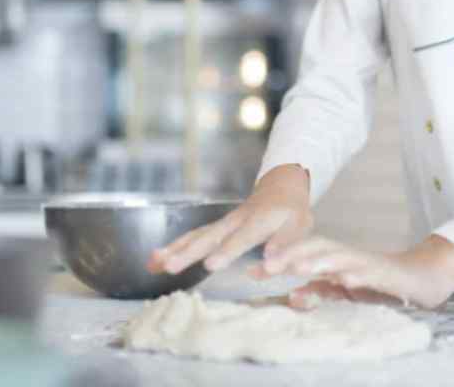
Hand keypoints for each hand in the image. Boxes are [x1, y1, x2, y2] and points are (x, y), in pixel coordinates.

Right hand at [147, 164, 312, 274]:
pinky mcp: (216, 228)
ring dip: (174, 249)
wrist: (281, 186)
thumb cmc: (292, 211)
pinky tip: (156, 260)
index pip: (241, 238)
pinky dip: (174, 247)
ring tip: (153, 263)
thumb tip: (270, 262)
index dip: (226, 251)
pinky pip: (193, 237)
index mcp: (258, 221)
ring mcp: (223, 223)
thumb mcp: (299, 225)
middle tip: (169, 267)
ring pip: (196, 236)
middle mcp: (235, 221)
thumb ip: (285, 243)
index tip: (211, 265)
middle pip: (209, 237)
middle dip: (188, 253)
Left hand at [255, 234, 453, 308]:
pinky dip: (358, 274)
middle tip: (266, 264)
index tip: (251, 271)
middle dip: (290, 255)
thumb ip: (318, 292)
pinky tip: (346, 279)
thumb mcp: (341, 291)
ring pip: (340, 257)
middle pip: (315, 249)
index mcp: (332, 259)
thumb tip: (291, 298)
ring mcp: (365, 262)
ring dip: (319, 261)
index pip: (300, 254)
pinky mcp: (385, 273)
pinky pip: (370, 272)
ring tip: (298, 267)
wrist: (419, 277)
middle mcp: (345, 256)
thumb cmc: (377, 283)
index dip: (277, 260)